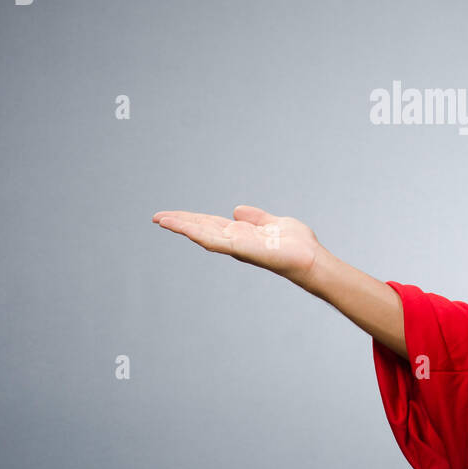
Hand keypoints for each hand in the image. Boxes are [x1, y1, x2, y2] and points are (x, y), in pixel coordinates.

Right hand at [151, 204, 322, 284]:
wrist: (310, 259)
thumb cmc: (297, 245)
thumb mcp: (273, 223)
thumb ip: (256, 218)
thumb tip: (236, 209)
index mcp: (241, 234)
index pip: (210, 225)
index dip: (192, 220)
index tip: (173, 215)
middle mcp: (235, 241)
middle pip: (201, 229)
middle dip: (180, 223)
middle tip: (157, 217)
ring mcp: (235, 246)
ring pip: (202, 234)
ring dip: (181, 227)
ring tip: (161, 219)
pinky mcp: (240, 248)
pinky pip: (213, 240)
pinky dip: (196, 232)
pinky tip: (182, 226)